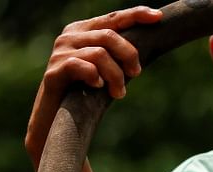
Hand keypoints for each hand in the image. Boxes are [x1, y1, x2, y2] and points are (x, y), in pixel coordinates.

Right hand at [25, 6, 162, 165]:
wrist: (54, 116)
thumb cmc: (85, 90)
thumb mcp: (105, 67)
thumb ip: (118, 54)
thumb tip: (148, 46)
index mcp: (83, 30)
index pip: (113, 17)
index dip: (136, 15)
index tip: (158, 17)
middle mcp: (69, 36)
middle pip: (110, 36)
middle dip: (129, 56)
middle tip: (136, 75)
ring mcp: (60, 53)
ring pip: (100, 54)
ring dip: (116, 76)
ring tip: (118, 93)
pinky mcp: (54, 71)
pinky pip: (85, 68)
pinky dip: (97, 78)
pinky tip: (97, 87)